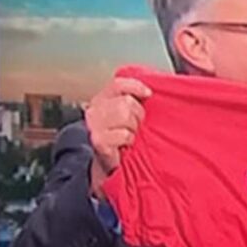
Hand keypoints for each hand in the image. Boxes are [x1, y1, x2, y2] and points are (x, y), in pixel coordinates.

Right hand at [85, 78, 151, 197]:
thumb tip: (152, 92)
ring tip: (131, 136)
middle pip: (126, 102)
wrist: (112, 162)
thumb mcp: (131, 115)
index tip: (148, 94)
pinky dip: (129, 140)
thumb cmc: (124, 136)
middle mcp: (95, 109)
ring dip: (134, 128)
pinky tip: (126, 145)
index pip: (118, 84)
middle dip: (138, 115)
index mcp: (103, 99)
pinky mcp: (98, 140)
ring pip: (124, 115)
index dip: (135, 86)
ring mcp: (94, 125)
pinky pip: (123, 134)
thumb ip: (136, 100)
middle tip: (137, 127)